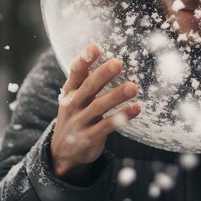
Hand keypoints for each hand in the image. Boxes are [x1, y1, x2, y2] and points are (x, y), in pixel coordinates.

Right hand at [50, 43, 139, 183]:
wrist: (63, 153)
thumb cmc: (76, 116)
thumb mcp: (74, 98)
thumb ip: (86, 80)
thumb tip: (106, 56)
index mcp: (70, 92)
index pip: (75, 73)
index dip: (84, 60)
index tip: (94, 47)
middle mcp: (73, 105)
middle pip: (88, 87)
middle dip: (103, 75)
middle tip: (118, 63)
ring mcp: (80, 122)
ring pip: (99, 107)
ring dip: (116, 96)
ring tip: (133, 87)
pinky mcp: (90, 137)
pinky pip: (108, 125)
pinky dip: (122, 116)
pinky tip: (137, 108)